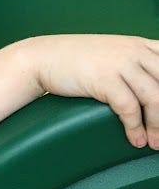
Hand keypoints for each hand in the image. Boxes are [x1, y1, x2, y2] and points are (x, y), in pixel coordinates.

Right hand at [27, 34, 158, 149]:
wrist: (42, 57)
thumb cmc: (76, 60)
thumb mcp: (112, 54)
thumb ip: (136, 64)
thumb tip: (152, 91)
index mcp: (141, 45)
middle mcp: (135, 51)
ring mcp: (120, 63)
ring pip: (155, 98)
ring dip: (158, 126)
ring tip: (156, 143)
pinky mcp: (104, 78)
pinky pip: (129, 108)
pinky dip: (136, 128)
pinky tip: (136, 139)